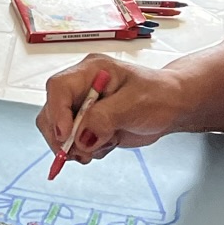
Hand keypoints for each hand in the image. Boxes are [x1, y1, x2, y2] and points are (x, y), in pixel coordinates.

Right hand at [36, 54, 189, 164]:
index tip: (66, 136)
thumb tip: (81, 138)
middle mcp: (81, 88)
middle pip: (51, 112)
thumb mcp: (134, 104)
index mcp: (90, 71)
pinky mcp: (87, 125)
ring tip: (99, 149)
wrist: (171, 107)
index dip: (57, 112)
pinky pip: (72, 142)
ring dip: (74, 147)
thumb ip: (105, 118)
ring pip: (58, 131)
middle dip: (63, 136)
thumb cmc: (159, 95)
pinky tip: (106, 145)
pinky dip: (85, 150)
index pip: (59, 87)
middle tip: (82, 153)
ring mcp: (83, 107)